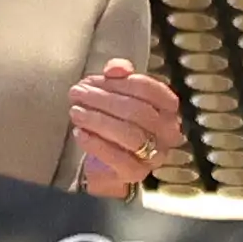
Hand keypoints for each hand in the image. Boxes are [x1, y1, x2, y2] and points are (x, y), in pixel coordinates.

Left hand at [64, 56, 185, 197]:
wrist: (108, 165)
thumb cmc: (116, 123)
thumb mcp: (118, 93)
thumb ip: (119, 75)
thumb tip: (115, 69)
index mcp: (167, 108)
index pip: (150, 89)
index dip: (121, 82)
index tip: (95, 79)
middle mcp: (167, 131)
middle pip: (138, 111)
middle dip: (104, 100)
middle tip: (78, 93)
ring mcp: (154, 154)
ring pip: (129, 134)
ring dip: (98, 120)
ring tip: (75, 111)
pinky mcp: (135, 172)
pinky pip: (117, 157)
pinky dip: (95, 143)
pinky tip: (79, 132)